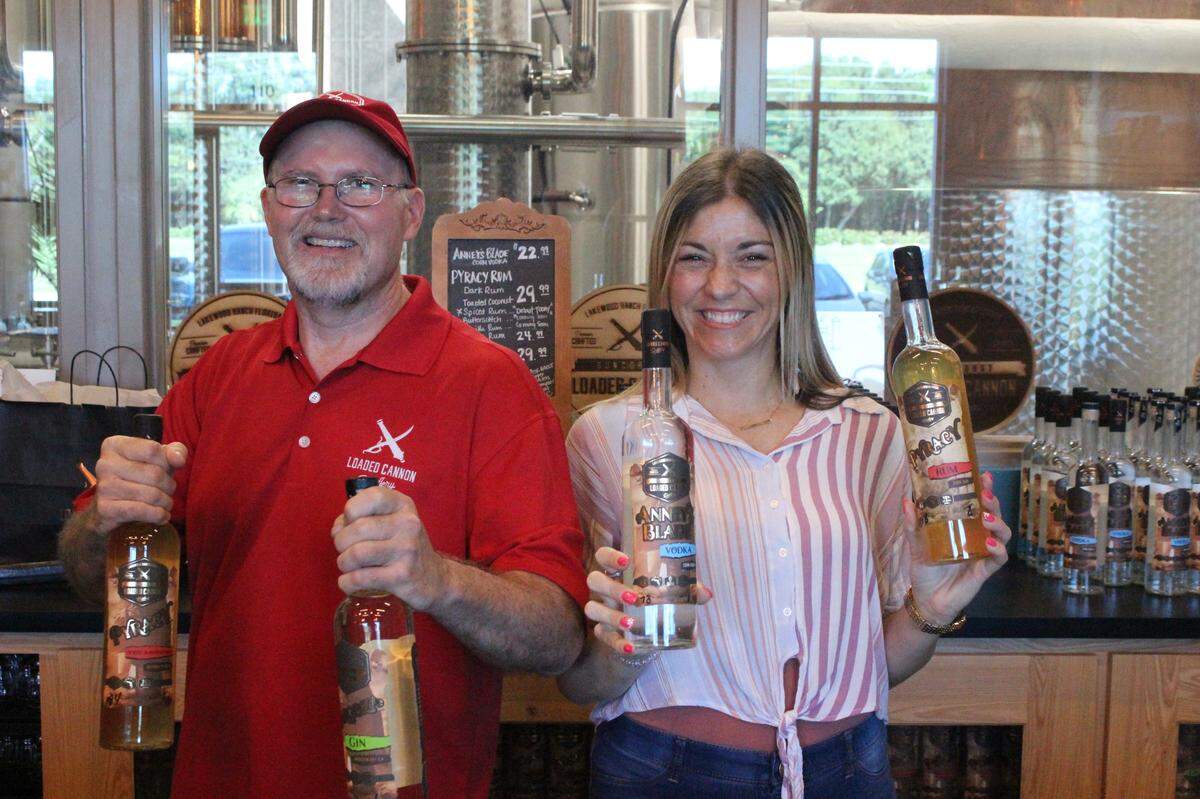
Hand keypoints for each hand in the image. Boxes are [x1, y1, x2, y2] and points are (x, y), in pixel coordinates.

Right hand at [92, 435, 187, 534]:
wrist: (111, 510)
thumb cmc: (140, 478)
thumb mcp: (160, 459)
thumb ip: (175, 451)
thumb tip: (178, 459)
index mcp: (114, 445)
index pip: (153, 449)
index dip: (167, 462)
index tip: (166, 470)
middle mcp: (104, 464)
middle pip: (155, 474)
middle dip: (169, 486)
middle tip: (167, 491)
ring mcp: (103, 487)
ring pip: (151, 494)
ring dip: (166, 502)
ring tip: (165, 504)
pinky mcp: (105, 509)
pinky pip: (141, 511)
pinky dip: (158, 515)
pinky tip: (161, 516)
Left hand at [331, 485, 447, 610]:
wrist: (433, 578)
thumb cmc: (402, 547)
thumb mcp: (390, 522)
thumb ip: (361, 518)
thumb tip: (338, 529)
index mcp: (402, 505)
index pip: (372, 497)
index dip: (351, 510)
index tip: (351, 523)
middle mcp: (408, 524)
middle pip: (357, 528)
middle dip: (341, 542)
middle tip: (345, 550)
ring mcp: (407, 550)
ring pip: (356, 554)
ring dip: (343, 563)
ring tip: (348, 566)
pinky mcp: (402, 576)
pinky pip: (361, 578)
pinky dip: (347, 582)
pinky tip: (349, 582)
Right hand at [584, 546, 711, 660]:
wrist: (646, 629)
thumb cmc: (655, 599)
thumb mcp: (670, 591)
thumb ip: (687, 590)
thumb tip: (706, 593)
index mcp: (618, 571)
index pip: (603, 556)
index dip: (610, 556)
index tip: (627, 562)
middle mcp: (604, 588)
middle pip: (595, 581)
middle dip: (612, 588)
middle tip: (635, 597)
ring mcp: (601, 609)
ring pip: (592, 608)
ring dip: (611, 615)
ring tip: (631, 623)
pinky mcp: (603, 632)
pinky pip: (602, 636)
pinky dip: (615, 642)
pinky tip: (630, 646)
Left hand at [906, 471, 1010, 625]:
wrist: (927, 600)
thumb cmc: (926, 570)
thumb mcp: (916, 545)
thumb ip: (913, 525)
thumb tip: (907, 501)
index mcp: (963, 527)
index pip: (977, 504)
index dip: (983, 489)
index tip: (982, 475)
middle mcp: (976, 537)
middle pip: (993, 515)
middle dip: (993, 502)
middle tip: (985, 494)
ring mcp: (983, 553)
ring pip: (1002, 533)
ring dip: (997, 523)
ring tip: (985, 518)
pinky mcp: (985, 570)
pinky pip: (999, 558)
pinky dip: (997, 549)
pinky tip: (988, 544)